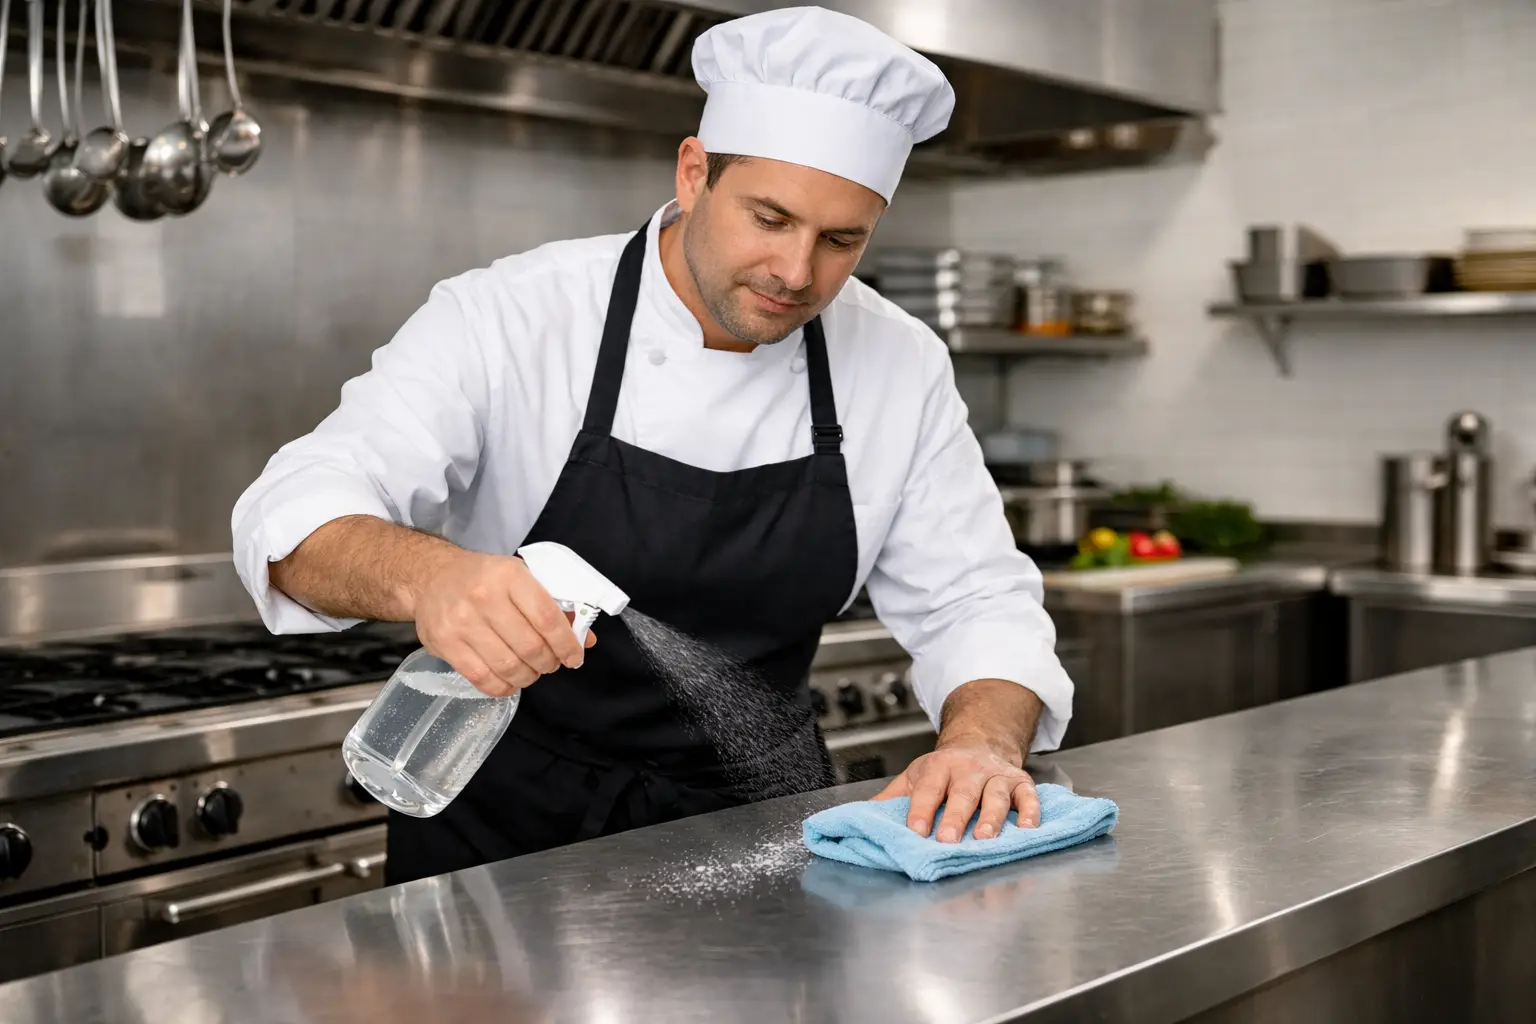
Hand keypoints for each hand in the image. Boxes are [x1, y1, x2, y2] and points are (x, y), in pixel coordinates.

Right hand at [410, 549, 595, 696]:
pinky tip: (509, 682)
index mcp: (510, 576)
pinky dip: (502, 687)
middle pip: (530, 646)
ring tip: (531, 672)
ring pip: (508, 666)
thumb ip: (555, 606)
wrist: (432, 576)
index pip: (547, 618)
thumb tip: (585, 639)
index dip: (566, 644)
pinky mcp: (445, 644)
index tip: (575, 657)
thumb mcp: (522, 578)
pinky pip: (481, 678)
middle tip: (550, 664)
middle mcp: (484, 597)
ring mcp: (461, 622)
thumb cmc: (485, 578)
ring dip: (528, 677)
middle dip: (548, 663)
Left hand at [873, 743, 1039, 842]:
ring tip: (985, 838)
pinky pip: (1029, 797)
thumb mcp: (915, 776)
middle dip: (956, 817)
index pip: (928, 788)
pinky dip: (1031, 812)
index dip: (921, 809)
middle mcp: (969, 770)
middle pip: (963, 793)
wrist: (980, 741)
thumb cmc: (944, 769)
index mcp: (939, 767)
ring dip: (992, 817)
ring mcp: (996, 775)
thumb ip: (891, 798)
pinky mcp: (1021, 783)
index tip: (916, 830)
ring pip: (996, 795)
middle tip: (947, 840)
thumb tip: (861, 818)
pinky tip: (1028, 829)